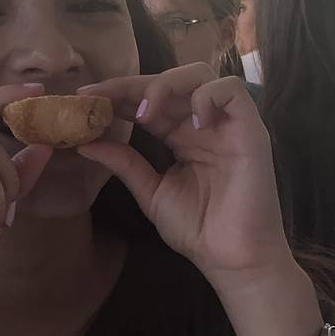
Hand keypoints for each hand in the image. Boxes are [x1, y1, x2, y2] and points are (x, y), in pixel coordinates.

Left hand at [76, 64, 292, 288]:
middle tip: (103, 99)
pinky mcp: (251, 130)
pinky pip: (232, 91)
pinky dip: (208, 97)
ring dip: (167, 85)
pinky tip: (191, 123)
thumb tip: (84, 144)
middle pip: (168, 81)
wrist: (232, 260)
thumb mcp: (151, 192)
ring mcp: (227, 124)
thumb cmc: (197, 230)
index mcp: (179, 136)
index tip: (83, 99)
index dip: (117, 93)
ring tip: (146, 114)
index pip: (147, 100)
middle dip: (132, 85)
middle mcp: (202, 124)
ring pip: (200, 75)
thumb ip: (124, 164)